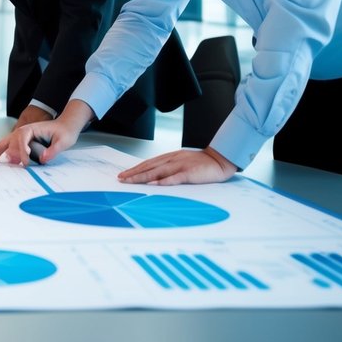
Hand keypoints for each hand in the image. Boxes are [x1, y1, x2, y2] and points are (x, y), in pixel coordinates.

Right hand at [0, 101, 91, 164]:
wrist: (66, 126)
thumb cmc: (65, 132)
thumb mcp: (64, 141)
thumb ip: (54, 150)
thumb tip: (42, 159)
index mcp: (33, 128)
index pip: (22, 138)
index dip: (21, 150)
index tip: (25, 162)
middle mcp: (25, 131)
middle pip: (8, 139)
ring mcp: (23, 136)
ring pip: (7, 143)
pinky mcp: (24, 141)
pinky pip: (11, 146)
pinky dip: (2, 152)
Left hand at [117, 147, 236, 184]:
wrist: (220, 160)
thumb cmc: (202, 163)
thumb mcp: (182, 163)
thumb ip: (170, 169)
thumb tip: (155, 178)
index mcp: (170, 158)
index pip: (148, 163)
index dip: (135, 169)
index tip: (124, 174)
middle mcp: (172, 160)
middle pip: (149, 166)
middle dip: (133, 173)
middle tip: (121, 178)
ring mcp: (181, 165)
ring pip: (158, 171)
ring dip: (142, 176)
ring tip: (130, 181)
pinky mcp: (190, 173)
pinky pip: (175, 177)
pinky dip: (164, 181)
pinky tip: (154, 184)